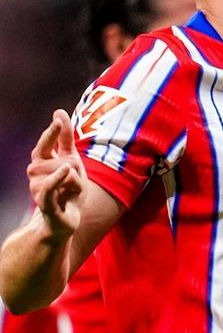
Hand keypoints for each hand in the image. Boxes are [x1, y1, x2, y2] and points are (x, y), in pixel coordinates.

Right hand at [27, 110, 87, 239]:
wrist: (65, 221)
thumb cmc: (68, 189)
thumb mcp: (71, 160)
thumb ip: (65, 138)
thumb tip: (58, 111)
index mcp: (42, 162)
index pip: (45, 144)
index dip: (52, 132)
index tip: (58, 118)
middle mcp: (35, 174)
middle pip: (62, 159)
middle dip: (74, 166)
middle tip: (75, 179)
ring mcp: (38, 188)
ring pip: (65, 171)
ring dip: (76, 180)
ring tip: (72, 192)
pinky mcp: (45, 203)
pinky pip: (50, 187)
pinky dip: (57, 178)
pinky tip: (65, 169)